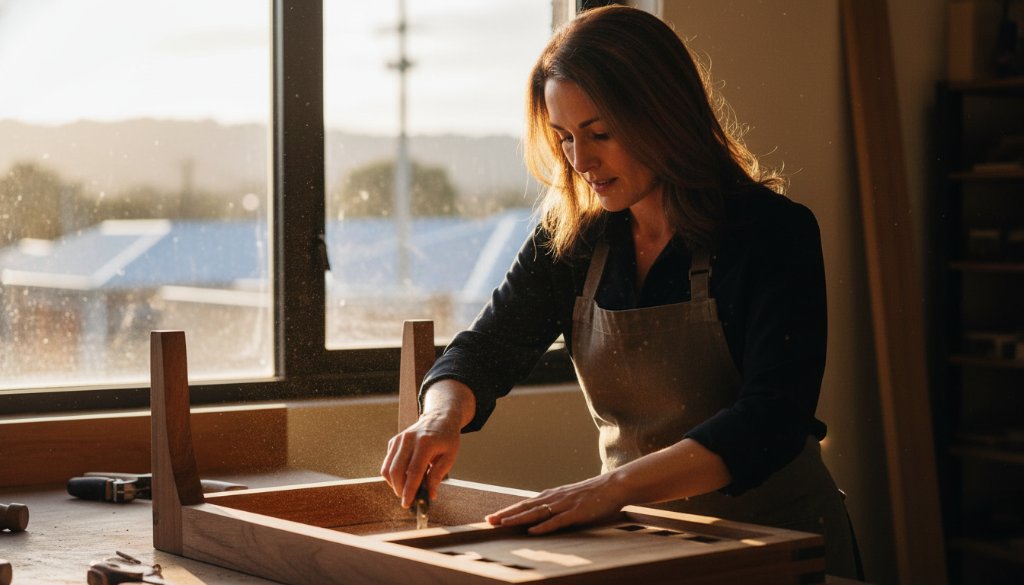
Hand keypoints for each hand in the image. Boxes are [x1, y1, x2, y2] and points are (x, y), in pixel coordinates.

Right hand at [380, 408, 462, 508]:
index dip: (409, 490)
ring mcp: (398, 439)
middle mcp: (408, 439)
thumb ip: (438, 475)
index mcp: (425, 443)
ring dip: (394, 484)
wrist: (439, 417)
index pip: (413, 471)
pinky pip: (387, 463)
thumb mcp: (450, 456)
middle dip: (399, 489)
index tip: (407, 503)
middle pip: (396, 471)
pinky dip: (392, 475)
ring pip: (387, 468)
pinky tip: (404, 477)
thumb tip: (429, 495)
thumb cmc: (447, 438)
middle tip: (407, 500)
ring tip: (405, 490)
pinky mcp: (393, 441)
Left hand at [485, 473, 628, 534]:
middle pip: (525, 507)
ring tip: (502, 524)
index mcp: (552, 495)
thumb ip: (557, 504)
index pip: (525, 503)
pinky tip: (532, 531)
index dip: (508, 511)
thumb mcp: (571, 497)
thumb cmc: (593, 493)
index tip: (492, 517)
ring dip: (518, 519)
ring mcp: (565, 505)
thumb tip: (542, 513)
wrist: (614, 485)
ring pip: (537, 513)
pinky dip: (543, 526)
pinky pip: (557, 521)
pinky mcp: (577, 512)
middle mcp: (555, 498)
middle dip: (506, 514)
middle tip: (488, 521)